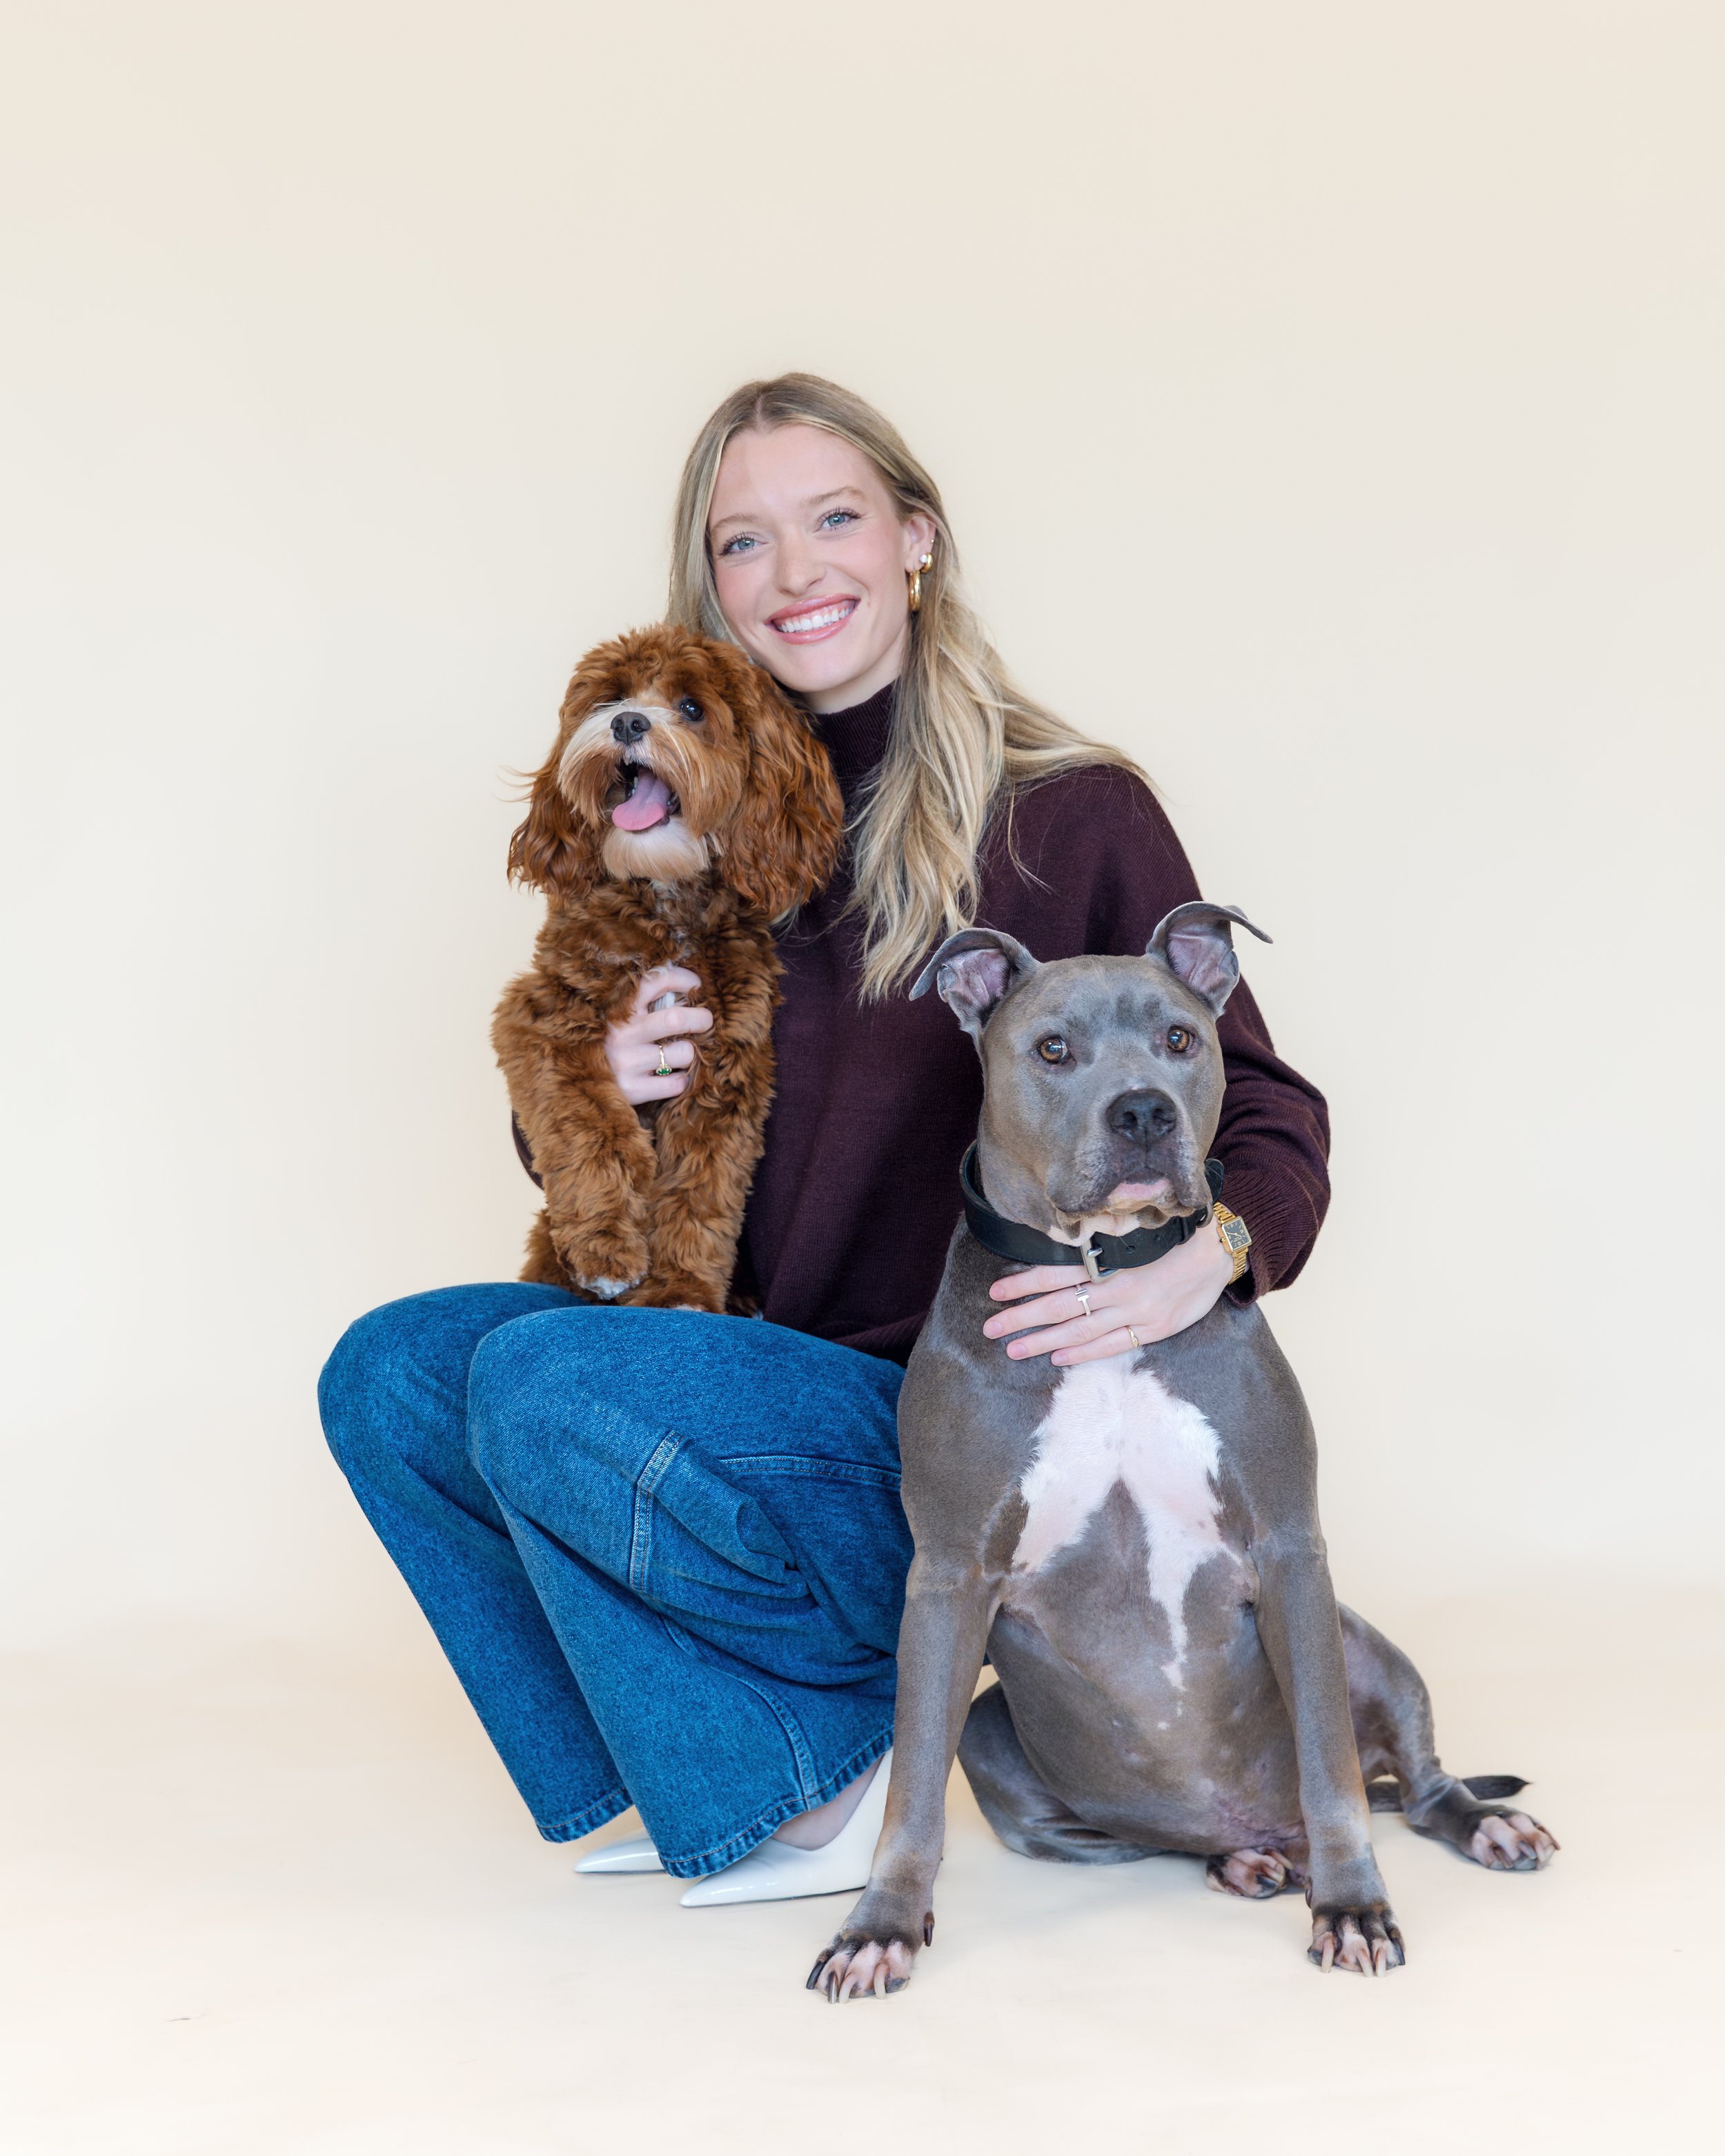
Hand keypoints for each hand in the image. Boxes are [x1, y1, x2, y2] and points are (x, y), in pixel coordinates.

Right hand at [604, 967, 713, 1105]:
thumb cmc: (608, 1042)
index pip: (656, 982)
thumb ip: (644, 1002)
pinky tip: (670, 1076)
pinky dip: (681, 1080)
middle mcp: (621, 1033)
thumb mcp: (618, 1015)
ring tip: (679, 1054)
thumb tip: (686, 986)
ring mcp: (626, 1062)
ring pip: (684, 1053)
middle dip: (701, 1018)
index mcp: (617, 1008)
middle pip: (677, 1019)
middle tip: (705, 1020)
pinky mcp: (632, 1089)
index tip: (696, 985)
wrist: (577, 1082)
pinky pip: (677, 1083)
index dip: (683, 979)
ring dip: (689, 1053)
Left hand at [983, 1224, 1233, 1366]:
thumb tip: (1058, 1250)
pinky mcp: (1154, 1329)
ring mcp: (1136, 1311)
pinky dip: (1084, 1353)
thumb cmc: (1172, 1237)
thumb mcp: (1133, 1233)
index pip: (1056, 1273)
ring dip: (1043, 1341)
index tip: (996, 1291)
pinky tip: (1058, 1359)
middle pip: (1060, 1305)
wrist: (1219, 1250)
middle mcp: (1118, 1287)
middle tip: (990, 1327)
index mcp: (1110, 1259)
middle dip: (1021, 1317)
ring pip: (1080, 1330)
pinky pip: (1113, 1344)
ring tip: (1014, 1349)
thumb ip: (1100, 1245)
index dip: (1023, 1283)